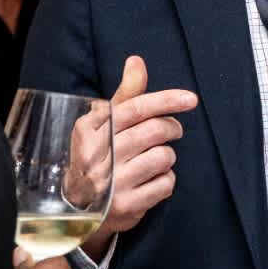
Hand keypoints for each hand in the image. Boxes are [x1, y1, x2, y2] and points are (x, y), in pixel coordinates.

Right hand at [82, 56, 196, 257]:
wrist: (76, 207)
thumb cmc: (98, 154)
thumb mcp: (103, 123)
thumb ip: (125, 95)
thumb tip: (136, 61)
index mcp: (90, 129)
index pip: (135, 108)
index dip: (166, 100)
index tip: (190, 99)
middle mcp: (98, 155)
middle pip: (155, 130)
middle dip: (172, 127)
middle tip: (172, 130)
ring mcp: (111, 183)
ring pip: (164, 156)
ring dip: (167, 155)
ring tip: (153, 159)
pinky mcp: (126, 206)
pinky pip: (166, 183)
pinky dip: (166, 179)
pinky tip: (151, 180)